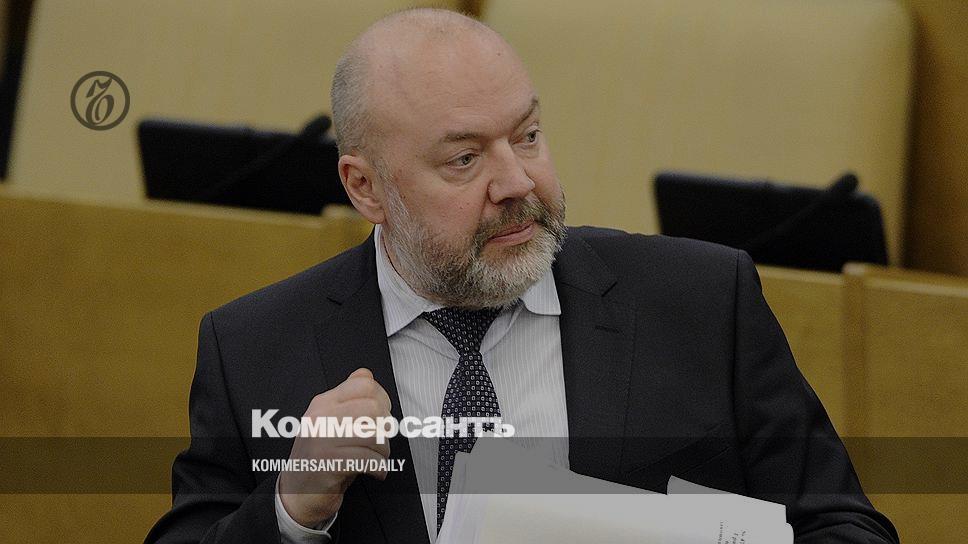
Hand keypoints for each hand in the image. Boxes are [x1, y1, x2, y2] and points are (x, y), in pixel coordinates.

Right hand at [278, 368, 391, 527]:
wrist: (297, 493)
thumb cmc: (321, 458)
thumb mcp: (330, 422)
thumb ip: (348, 399)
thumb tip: (366, 375)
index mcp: (323, 403)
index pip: (363, 383)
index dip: (382, 397)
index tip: (381, 416)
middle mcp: (321, 417)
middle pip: (373, 407)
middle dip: (386, 427)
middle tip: (381, 441)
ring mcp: (322, 439)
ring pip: (373, 434)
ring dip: (384, 451)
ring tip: (378, 459)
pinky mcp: (328, 463)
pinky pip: (367, 459)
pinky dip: (379, 468)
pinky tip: (376, 472)